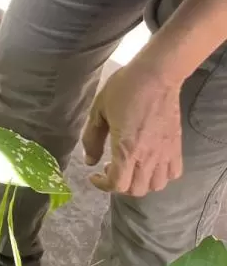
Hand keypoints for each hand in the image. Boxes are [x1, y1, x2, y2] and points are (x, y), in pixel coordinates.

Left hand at [81, 58, 183, 196]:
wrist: (156, 76)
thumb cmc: (124, 89)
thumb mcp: (98, 111)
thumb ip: (91, 138)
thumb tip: (89, 161)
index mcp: (126, 149)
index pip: (117, 184)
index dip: (103, 184)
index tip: (94, 175)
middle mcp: (148, 156)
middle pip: (136, 189)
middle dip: (119, 184)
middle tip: (110, 166)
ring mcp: (165, 153)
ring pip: (156, 185)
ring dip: (140, 182)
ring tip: (129, 166)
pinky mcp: (176, 146)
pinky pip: (173, 173)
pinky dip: (161, 175)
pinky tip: (149, 163)